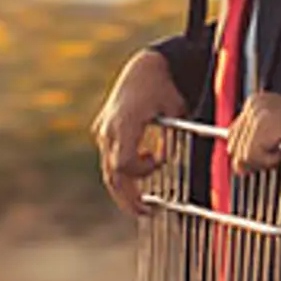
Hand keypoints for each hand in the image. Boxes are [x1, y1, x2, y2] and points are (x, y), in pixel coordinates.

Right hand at [92, 50, 186, 216]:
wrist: (145, 67)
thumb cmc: (165, 87)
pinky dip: (123, 172)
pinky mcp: (103, 131)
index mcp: (125, 124)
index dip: (142, 172)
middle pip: (113, 173)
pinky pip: (110, 159)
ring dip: (124, 188)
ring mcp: (103, 130)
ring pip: (108, 169)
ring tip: (141, 204)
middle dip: (127, 197)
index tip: (159, 161)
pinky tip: (141, 172)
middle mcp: (109, 129)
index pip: (123, 165)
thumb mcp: (177, 110)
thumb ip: (174, 139)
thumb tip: (176, 161)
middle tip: (146, 213)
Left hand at [228, 90, 280, 171]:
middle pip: (233, 143)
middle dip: (248, 157)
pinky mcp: (263, 127)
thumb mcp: (278, 131)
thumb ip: (256, 143)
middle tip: (267, 160)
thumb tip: (239, 166)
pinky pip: (254, 155)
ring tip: (278, 155)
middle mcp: (253, 107)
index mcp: (255, 104)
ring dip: (261, 160)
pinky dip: (268, 160)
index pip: (233, 132)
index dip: (240, 150)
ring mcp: (257, 116)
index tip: (248, 162)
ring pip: (243, 152)